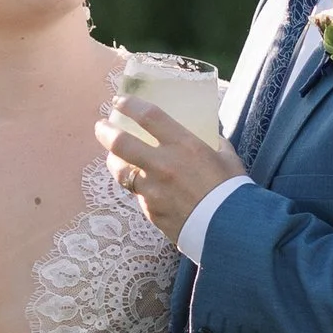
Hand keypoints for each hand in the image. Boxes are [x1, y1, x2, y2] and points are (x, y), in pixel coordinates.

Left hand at [96, 109, 243, 246]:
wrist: (230, 230)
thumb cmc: (232, 191)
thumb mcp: (226, 157)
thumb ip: (213, 143)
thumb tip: (209, 136)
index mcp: (183, 145)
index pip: (148, 116)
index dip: (129, 105)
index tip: (119, 101)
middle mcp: (162, 164)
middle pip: (120, 142)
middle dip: (105, 131)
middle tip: (101, 126)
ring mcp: (152, 189)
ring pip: (120, 171)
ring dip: (114, 161)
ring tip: (114, 157)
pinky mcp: (150, 210)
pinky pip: (137, 194)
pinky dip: (137, 188)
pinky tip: (142, 186)